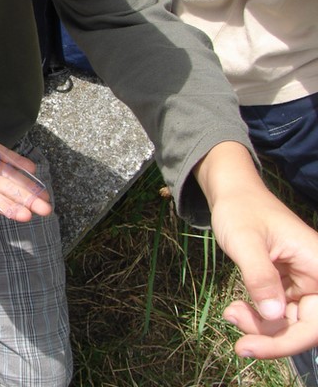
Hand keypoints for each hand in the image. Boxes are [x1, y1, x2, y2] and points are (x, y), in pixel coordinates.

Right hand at [0, 122, 52, 221]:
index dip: (8, 208)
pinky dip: (18, 160)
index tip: (25, 216)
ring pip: (10, 174)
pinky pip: (5, 154)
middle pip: (7, 189)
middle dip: (26, 199)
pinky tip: (32, 169)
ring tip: (44, 196)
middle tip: (45, 210)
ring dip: (27, 184)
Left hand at [196, 142, 317, 357]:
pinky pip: (277, 314)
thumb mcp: (245, 241)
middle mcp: (316, 278)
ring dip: (260, 327)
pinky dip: (257, 317)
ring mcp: (302, 284)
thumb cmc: (241, 210)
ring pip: (288, 324)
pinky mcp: (286, 286)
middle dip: (270, 337)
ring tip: (231, 313)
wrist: (232, 194)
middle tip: (239, 342)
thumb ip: (259, 275)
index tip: (252, 346)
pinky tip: (235, 310)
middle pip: (304, 327)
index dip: (290, 340)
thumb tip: (273, 314)